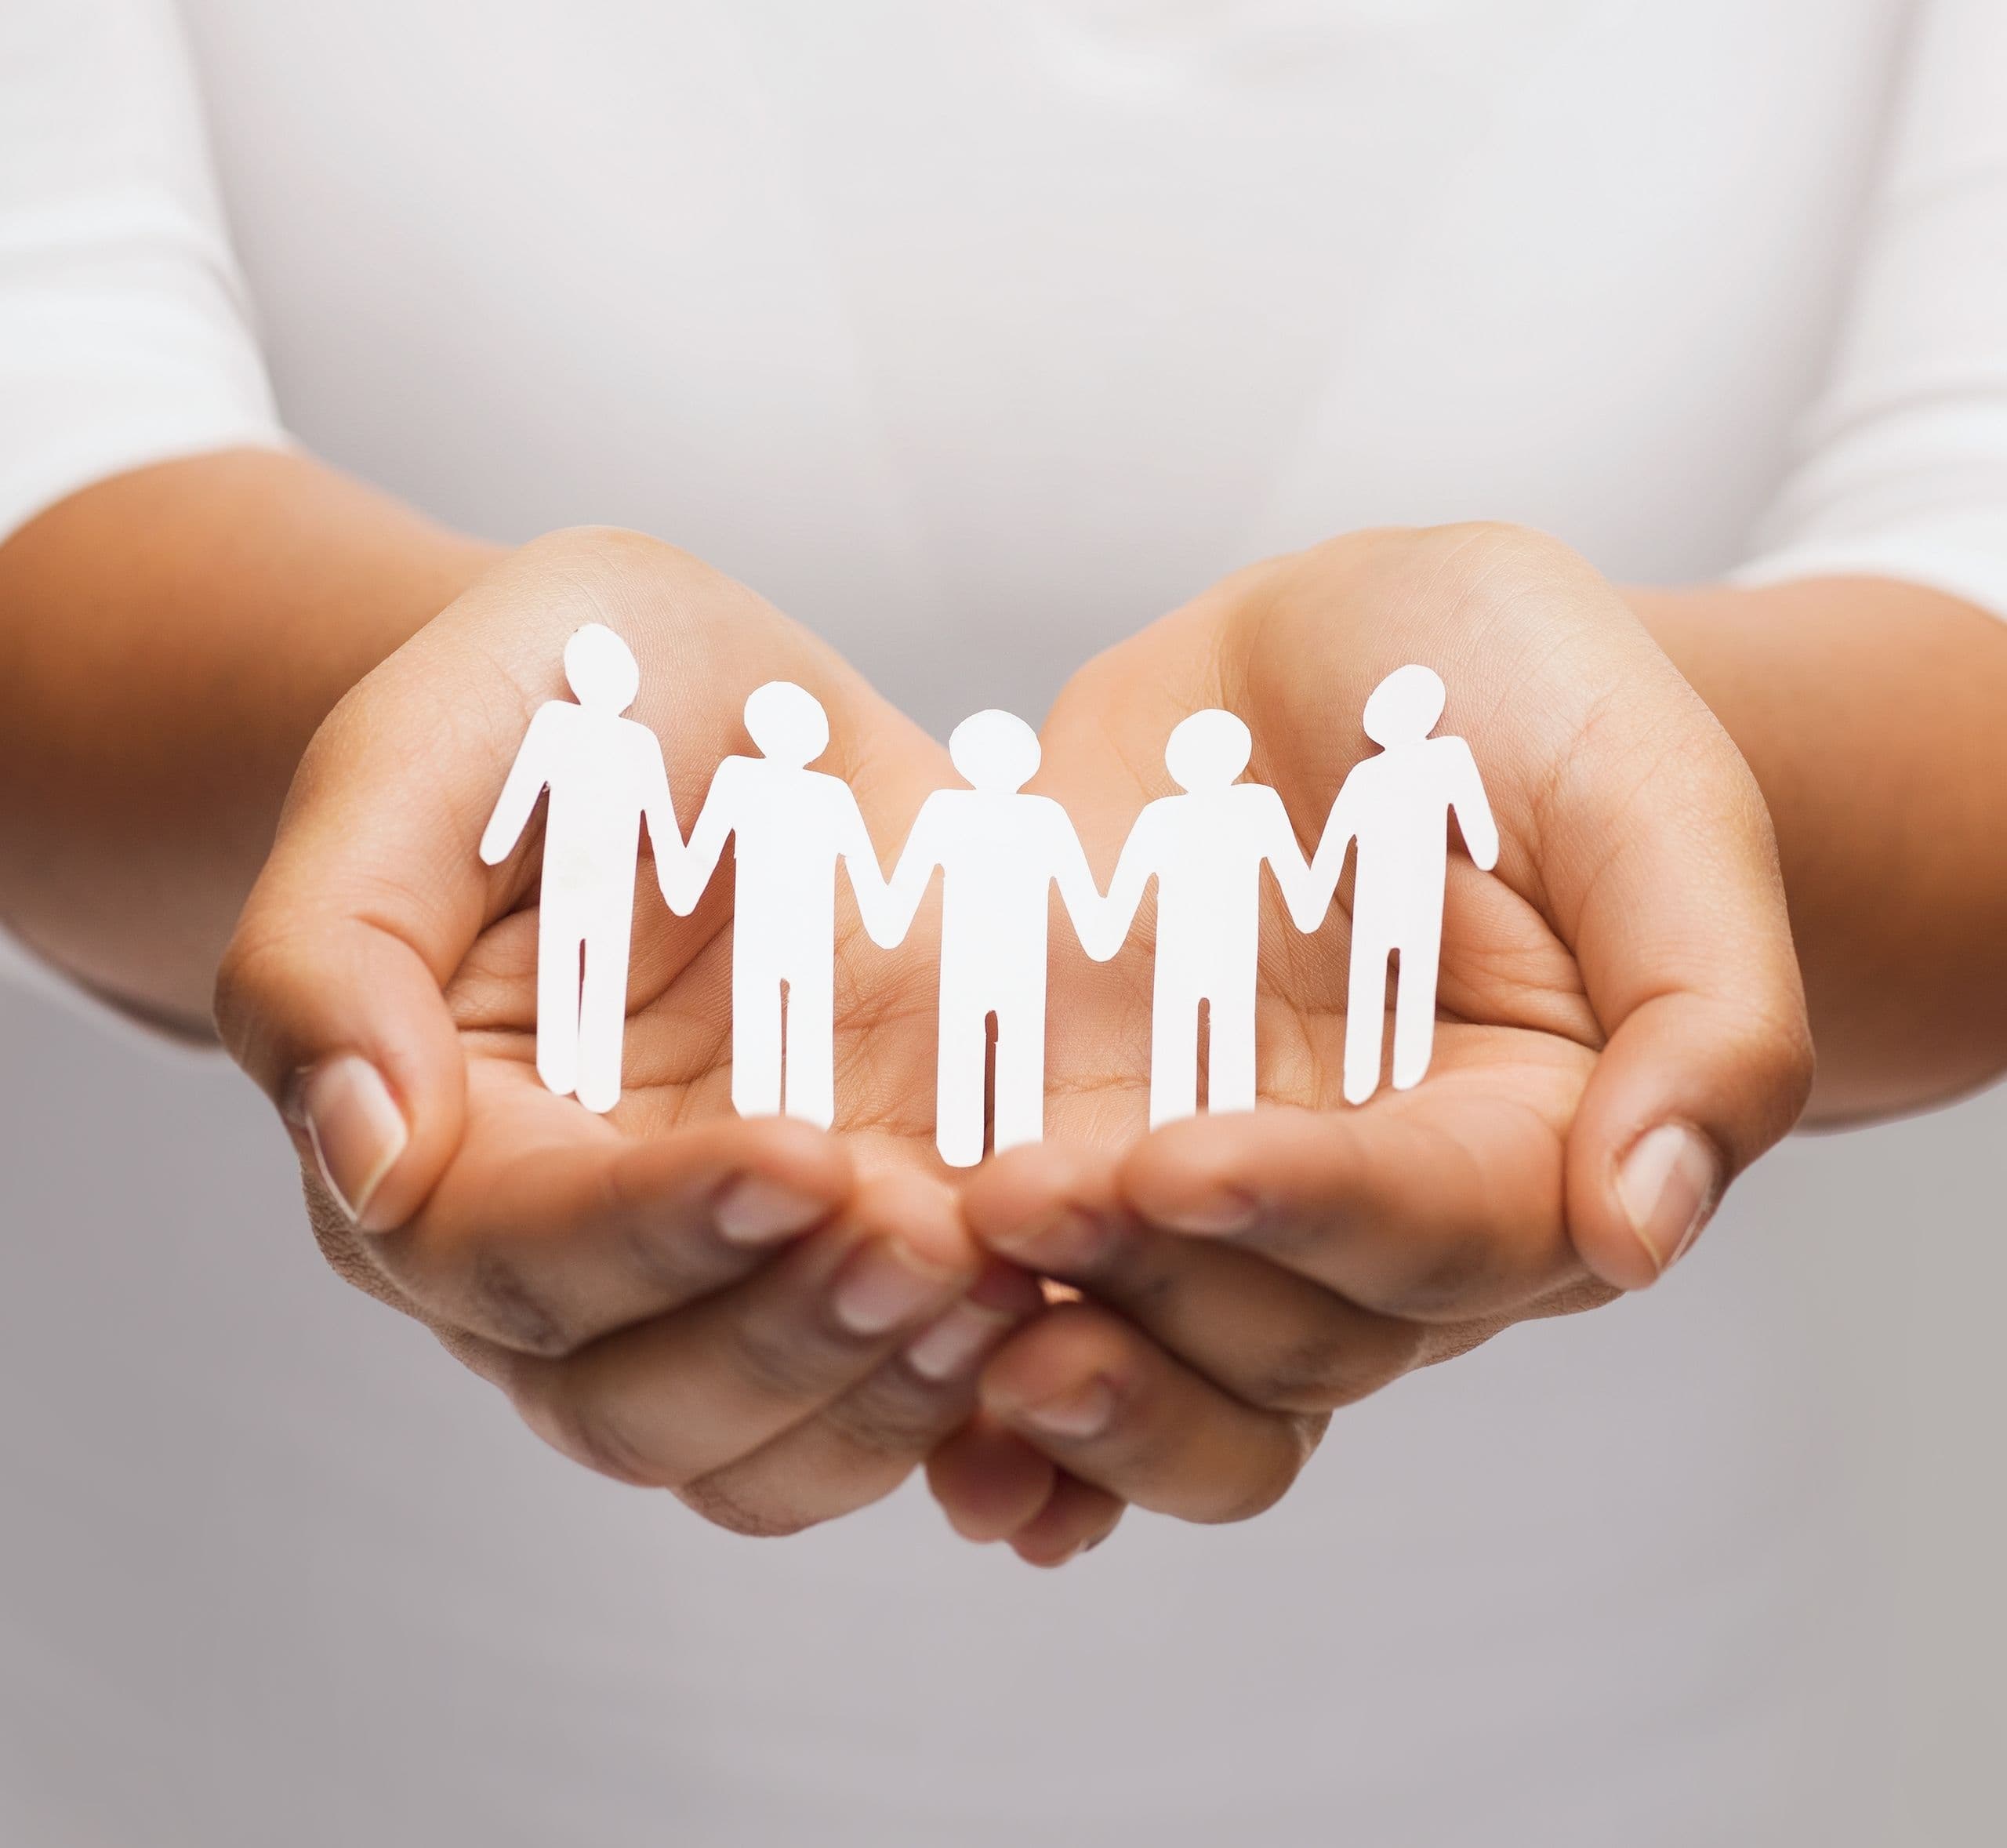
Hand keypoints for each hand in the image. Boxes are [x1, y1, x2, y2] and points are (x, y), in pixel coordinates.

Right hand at [217, 528, 1036, 1535]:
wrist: (693, 704)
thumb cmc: (541, 709)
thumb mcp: (423, 755)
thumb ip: (336, 947)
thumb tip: (359, 1155)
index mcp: (440, 1152)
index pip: (519, 1260)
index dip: (656, 1233)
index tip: (800, 1156)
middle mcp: (572, 1258)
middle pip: (642, 1405)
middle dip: (790, 1341)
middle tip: (929, 1239)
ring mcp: (723, 1276)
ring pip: (774, 1451)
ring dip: (891, 1393)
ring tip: (1010, 1280)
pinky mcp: (858, 1253)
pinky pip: (901, 1400)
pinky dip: (980, 1396)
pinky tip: (1068, 1312)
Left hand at [928, 524, 1813, 1562]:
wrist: (1339, 660)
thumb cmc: (1512, 694)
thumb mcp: (1639, 791)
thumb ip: (1699, 1006)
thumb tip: (1644, 1229)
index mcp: (1531, 1141)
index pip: (1439, 1230)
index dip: (1310, 1211)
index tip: (1179, 1162)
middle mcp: (1378, 1213)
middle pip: (1290, 1338)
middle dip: (1151, 1287)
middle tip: (1013, 1203)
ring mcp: (1230, 1209)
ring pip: (1171, 1373)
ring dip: (1065, 1382)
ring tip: (943, 1320)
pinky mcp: (1102, 1166)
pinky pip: (1062, 1320)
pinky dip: (992, 1398)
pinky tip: (931, 1437)